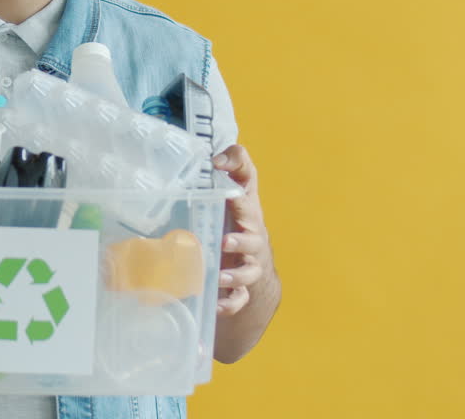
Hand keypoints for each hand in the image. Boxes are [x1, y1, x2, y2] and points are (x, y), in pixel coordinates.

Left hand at [213, 144, 272, 316]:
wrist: (249, 269)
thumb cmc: (234, 226)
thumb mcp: (226, 197)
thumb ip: (218, 174)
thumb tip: (211, 158)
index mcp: (246, 209)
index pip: (247, 182)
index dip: (237, 168)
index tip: (218, 165)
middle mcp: (252, 236)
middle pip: (252, 235)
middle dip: (241, 239)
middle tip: (226, 241)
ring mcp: (249, 264)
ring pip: (249, 272)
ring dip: (235, 275)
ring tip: (220, 278)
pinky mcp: (243, 289)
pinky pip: (240, 299)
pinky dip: (230, 303)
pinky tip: (216, 305)